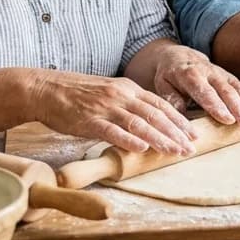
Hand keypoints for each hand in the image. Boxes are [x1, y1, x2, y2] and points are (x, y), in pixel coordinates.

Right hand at [31, 70, 195, 154]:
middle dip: (175, 132)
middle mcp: (120, 96)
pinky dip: (129, 140)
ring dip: (159, 138)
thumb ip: (129, 104)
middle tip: (190, 147)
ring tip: (174, 151)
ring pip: (139, 123)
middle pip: (154, 114)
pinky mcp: (89, 120)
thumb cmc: (78, 94)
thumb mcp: (109, 93)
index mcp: (127, 88)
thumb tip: (150, 122)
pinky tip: (142, 148)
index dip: (179, 120)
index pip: (160, 104)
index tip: (193, 134)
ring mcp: (105, 107)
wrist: (46, 89)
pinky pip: (112, 131)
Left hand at [152, 45, 239, 125]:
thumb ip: (170, 98)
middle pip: (226, 90)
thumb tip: (178, 115)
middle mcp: (210, 72)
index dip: (216, 105)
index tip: (227, 119)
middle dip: (239, 107)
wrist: (179, 56)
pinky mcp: (232, 78)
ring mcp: (223, 75)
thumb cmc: (169, 75)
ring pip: (239, 88)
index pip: (204, 91)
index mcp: (190, 74)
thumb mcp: (162, 84)